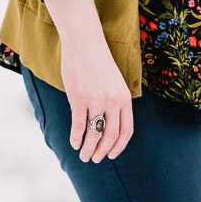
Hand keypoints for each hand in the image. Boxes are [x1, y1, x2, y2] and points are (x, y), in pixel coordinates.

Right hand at [43, 0, 133, 162]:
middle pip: (111, 135)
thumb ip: (114, 101)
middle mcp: (113, 102)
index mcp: (125, 99)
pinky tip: (74, 144)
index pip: (127, 130)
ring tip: (84, 157)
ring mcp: (96, 100)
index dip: (119, 146)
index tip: (112, 155)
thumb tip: (107, 122)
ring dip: (89, 149)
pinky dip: (76, 137)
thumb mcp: (114, 82)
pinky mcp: (79, 98)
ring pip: (95, 134)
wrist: (85, 42)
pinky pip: (79, 124)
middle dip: (103, 152)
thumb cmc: (98, 61)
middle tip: (95, 160)